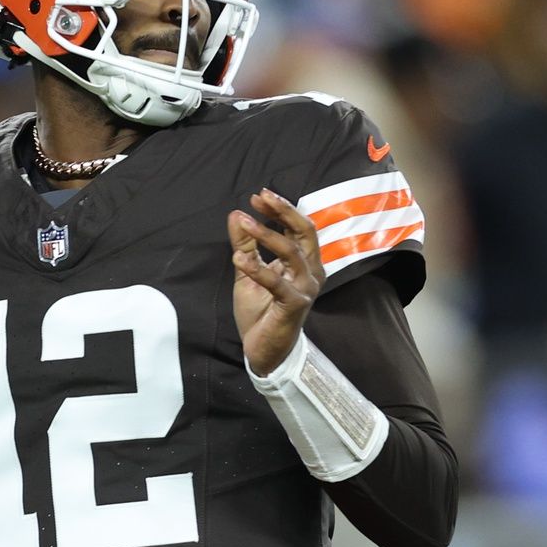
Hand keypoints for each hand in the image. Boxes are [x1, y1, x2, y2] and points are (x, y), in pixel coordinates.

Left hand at [228, 189, 325, 373]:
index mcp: (304, 262)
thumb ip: (245, 244)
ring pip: (292, 252)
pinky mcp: (295, 304)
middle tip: (260, 197)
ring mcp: (306, 288)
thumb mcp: (247, 271)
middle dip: (283, 211)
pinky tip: (238, 259)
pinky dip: (258, 268)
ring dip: (266, 234)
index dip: (280, 208)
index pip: (298, 226)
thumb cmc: (261, 310)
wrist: (264, 350)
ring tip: (245, 222)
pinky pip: (277, 282)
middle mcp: (311, 272)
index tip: (258, 195)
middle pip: (305, 232)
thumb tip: (236, 214)